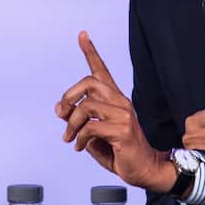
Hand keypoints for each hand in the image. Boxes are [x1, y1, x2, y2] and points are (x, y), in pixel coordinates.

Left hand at [54, 31, 171, 191]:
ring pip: (86, 106)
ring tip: (69, 138)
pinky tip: (80, 147)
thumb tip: (59, 108)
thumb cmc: (120, 152)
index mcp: (115, 100)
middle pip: (89, 83)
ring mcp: (124, 115)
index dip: (91, 52)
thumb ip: (78, 120)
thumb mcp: (93, 135)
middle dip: (68, 96)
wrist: (145, 170)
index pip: (101, 70)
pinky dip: (80, 139)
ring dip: (71, 124)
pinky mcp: (123, 131)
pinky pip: (90, 128)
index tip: (82, 34)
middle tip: (61, 113)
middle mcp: (121, 102)